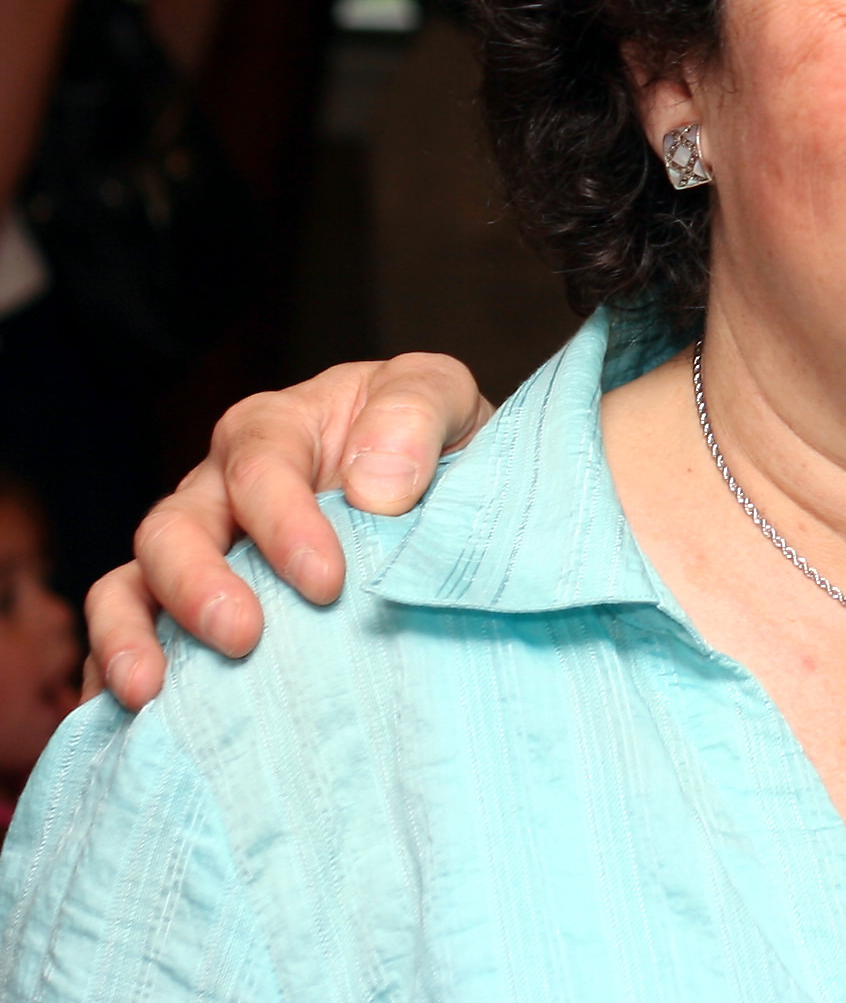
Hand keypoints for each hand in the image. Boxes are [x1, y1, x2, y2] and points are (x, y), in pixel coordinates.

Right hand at [83, 353, 490, 709]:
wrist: (455, 492)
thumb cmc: (434, 440)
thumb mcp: (443, 397)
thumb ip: (414, 415)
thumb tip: (374, 489)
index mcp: (277, 431)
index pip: (258, 467)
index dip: (283, 522)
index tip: (327, 582)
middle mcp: (219, 490)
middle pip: (173, 529)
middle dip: (196, 585)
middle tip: (243, 638)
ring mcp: (198, 553)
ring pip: (130, 585)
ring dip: (130, 637)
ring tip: (149, 691)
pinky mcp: (189, 612)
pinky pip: (132, 639)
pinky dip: (117, 676)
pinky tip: (136, 721)